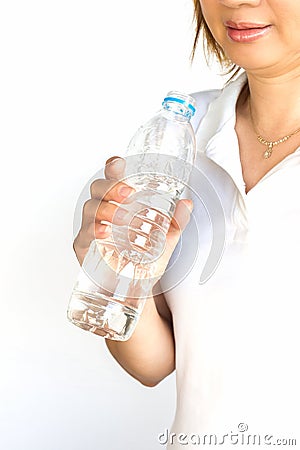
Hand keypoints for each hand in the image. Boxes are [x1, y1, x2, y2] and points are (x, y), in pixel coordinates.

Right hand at [73, 156, 192, 275]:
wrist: (134, 290)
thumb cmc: (144, 260)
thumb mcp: (164, 240)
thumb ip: (176, 222)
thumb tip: (187, 204)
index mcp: (119, 204)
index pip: (112, 179)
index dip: (112, 168)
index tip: (118, 162)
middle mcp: (103, 212)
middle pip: (98, 189)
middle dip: (110, 187)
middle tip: (127, 194)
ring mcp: (91, 229)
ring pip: (90, 208)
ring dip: (105, 209)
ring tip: (122, 217)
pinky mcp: (84, 248)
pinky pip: (84, 234)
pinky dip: (93, 230)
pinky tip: (103, 231)